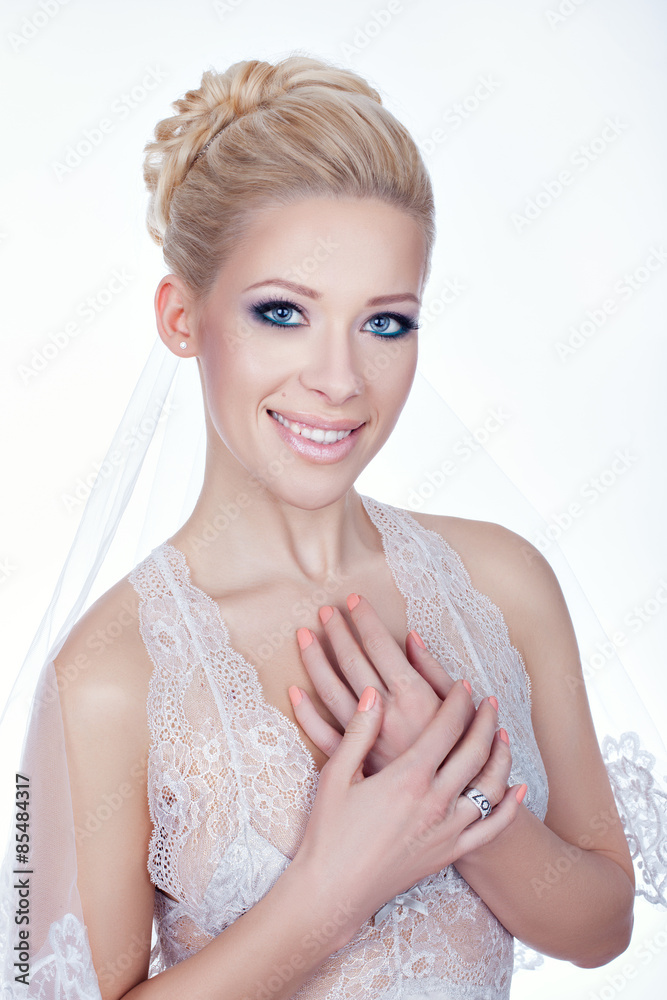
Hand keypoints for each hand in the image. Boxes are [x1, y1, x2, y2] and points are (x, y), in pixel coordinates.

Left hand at [290, 594, 470, 774]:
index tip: (354, 600)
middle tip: (325, 611)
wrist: (452, 805)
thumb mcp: (457, 706)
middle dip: (337, 632)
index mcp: (413, 695)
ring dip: (315, 661)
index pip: (380, 646)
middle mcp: (386, 713)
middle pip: (352, 662)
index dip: (366, 620)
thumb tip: (410, 638)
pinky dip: (305, 713)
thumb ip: (432, 671)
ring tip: (304, 637)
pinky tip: (295, 692)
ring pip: (331, 692)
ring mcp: (366, 738)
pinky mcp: (355, 763)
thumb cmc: (461, 752)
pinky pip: (322, 735)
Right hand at [292, 681, 522, 934]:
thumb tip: (372, 694)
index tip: (464, 686)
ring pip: (490, 787)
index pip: (445, 729)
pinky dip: (509, 808)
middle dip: (485, 721)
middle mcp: (434, 802)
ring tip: (501, 735)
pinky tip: (517, 789)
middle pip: (474, 752)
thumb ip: (359, 731)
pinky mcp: (449, 854)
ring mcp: (446, 831)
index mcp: (407, 779)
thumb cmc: (328, 833)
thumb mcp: (336, 776)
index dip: (458, 703)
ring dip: (500, 756)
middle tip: (489, 701)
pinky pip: (491, 830)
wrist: (333, 891)